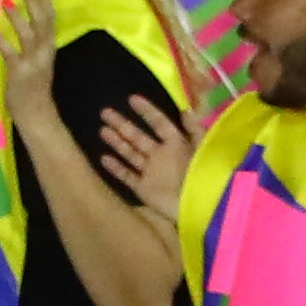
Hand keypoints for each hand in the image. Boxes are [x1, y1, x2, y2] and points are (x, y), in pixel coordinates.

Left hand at [0, 0, 59, 135]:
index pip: (50, 19)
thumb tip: (26, 22)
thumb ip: (34, 44)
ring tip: (6, 0)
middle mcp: (43, 52)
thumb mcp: (39, 61)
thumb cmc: (35, 88)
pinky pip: (9, 54)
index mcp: (48, 48)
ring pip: (26, 35)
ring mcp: (32, 62)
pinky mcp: (18, 73)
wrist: (37, 114)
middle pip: (41, 22)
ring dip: (17, 17)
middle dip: (35, 1)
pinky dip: (1, 41)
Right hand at [98, 94, 191, 219]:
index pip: (159, 124)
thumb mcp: (203, 148)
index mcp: (177, 145)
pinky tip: (103, 157)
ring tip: (102, 129)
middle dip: (123, 124)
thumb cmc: (203, 174)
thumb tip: (185, 109)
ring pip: (131, 154)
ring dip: (117, 142)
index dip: (147, 111)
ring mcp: (152, 173)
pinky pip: (128, 176)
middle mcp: (161, 156)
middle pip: (139, 137)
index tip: (132, 99)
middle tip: (105, 112)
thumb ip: (194, 129)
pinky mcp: (145, 190)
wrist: (200, 206)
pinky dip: (116, 168)